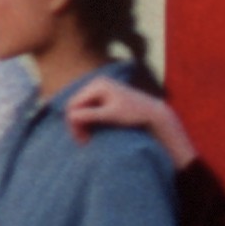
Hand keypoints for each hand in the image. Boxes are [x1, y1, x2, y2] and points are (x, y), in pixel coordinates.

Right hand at [64, 81, 188, 164]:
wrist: (153, 112)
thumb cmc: (135, 114)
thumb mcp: (111, 115)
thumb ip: (91, 115)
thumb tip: (71, 116)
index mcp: (98, 85)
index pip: (74, 104)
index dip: (74, 123)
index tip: (82, 140)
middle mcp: (97, 83)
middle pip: (76, 105)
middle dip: (77, 124)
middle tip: (83, 142)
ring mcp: (100, 88)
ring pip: (81, 108)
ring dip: (82, 124)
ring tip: (87, 139)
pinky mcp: (104, 96)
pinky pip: (89, 108)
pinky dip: (89, 120)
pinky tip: (93, 131)